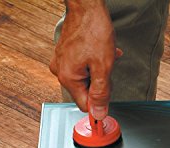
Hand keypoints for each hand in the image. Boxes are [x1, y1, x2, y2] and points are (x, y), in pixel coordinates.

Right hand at [49, 0, 122, 118]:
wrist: (86, 5)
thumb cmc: (94, 31)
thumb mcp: (104, 67)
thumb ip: (101, 93)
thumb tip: (99, 114)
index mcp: (68, 78)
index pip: (84, 105)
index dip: (99, 102)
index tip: (108, 93)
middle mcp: (60, 71)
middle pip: (85, 91)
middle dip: (100, 82)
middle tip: (107, 67)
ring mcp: (61, 61)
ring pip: (86, 77)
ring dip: (99, 70)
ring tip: (105, 56)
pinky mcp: (65, 53)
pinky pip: (82, 66)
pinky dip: (94, 62)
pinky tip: (103, 52)